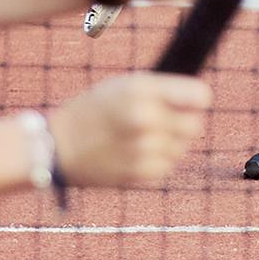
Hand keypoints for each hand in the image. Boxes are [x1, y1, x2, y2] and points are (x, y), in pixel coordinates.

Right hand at [48, 70, 209, 190]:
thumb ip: (163, 91)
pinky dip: (157, 161)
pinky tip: (134, 154)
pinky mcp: (140, 172)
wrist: (56, 146)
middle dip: (182, 123)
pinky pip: (167, 166)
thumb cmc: (93, 111)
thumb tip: (203, 100)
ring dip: (169, 144)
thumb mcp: (123, 86)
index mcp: (142, 90)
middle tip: (158, 123)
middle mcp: (146, 118)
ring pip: (182, 148)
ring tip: (139, 139)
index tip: (186, 103)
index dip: (195, 100)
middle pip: (195, 125)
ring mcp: (144, 148)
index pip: (200, 97)